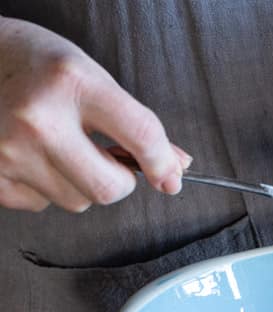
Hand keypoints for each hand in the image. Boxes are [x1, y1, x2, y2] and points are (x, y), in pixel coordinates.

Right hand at [0, 16, 191, 211]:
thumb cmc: (35, 66)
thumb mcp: (92, 78)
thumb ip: (136, 123)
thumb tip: (175, 165)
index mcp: (71, 83)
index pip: (140, 136)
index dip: (163, 164)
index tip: (170, 177)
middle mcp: (38, 119)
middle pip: (109, 188)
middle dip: (119, 180)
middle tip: (106, 157)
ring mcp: (10, 151)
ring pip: (78, 202)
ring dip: (79, 183)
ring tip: (58, 147)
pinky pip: (44, 204)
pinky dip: (47, 187)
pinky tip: (33, 155)